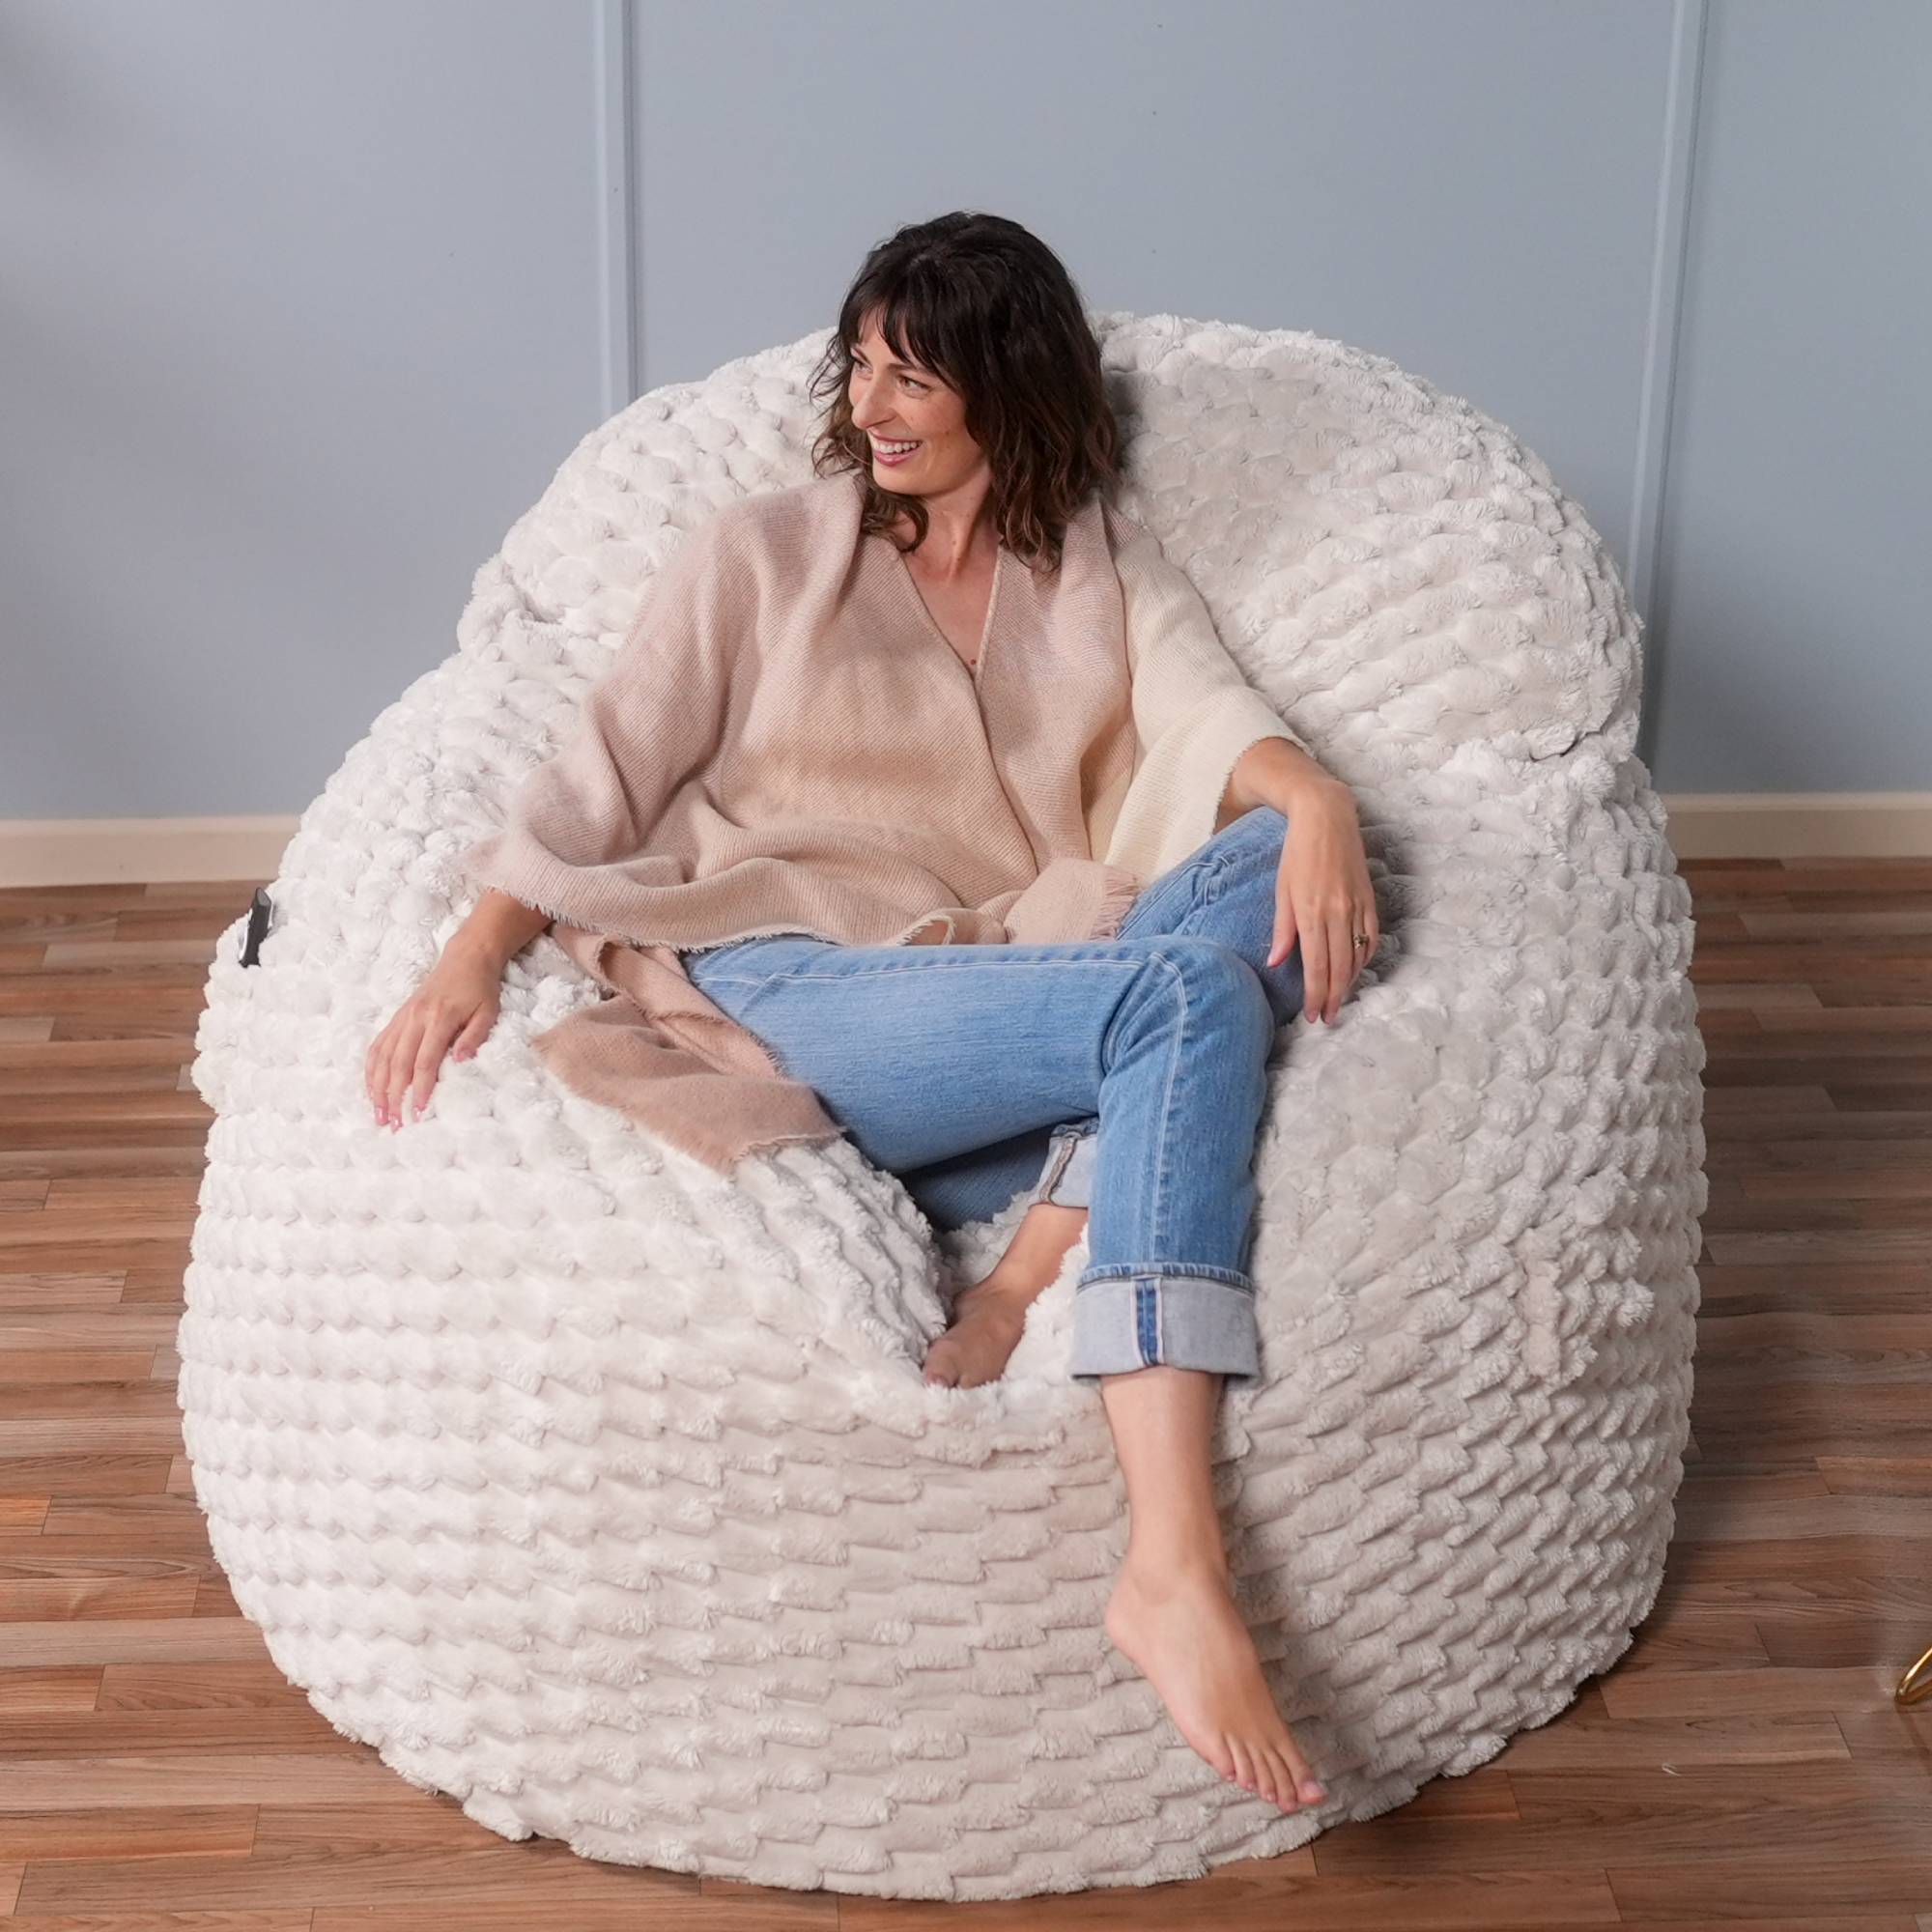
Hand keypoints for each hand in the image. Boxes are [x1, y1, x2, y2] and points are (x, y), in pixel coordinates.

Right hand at [364, 939, 503, 1128]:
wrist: (465, 959)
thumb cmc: (480, 989)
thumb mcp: (488, 1011)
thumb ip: (474, 1037)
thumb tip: (460, 1062)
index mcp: (439, 1018)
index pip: (425, 1061)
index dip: (419, 1088)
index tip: (418, 1112)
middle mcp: (415, 1019)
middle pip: (398, 1063)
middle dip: (394, 1096)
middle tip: (394, 1124)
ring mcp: (402, 1018)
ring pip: (383, 1057)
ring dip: (378, 1088)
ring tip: (380, 1115)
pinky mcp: (397, 1018)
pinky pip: (378, 1046)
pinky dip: (372, 1070)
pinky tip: (372, 1090)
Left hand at [1265, 784, 1378, 1024]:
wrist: (1327, 817)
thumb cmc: (1297, 853)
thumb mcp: (1282, 890)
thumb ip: (1282, 929)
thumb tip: (1276, 963)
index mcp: (1311, 913)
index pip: (1316, 966)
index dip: (1315, 995)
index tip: (1312, 1015)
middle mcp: (1337, 913)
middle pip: (1339, 968)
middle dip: (1333, 997)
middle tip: (1327, 1018)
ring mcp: (1357, 906)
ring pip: (1357, 957)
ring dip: (1349, 983)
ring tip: (1339, 1000)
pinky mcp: (1370, 899)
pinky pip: (1371, 938)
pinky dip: (1365, 959)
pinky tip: (1356, 970)